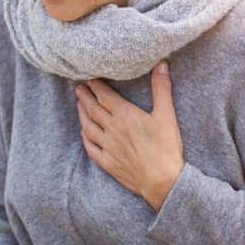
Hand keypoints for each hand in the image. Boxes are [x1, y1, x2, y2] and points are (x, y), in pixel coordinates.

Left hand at [75, 61, 183, 210]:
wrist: (162, 180)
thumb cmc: (166, 148)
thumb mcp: (166, 115)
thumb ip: (162, 88)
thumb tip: (161, 64)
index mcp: (125, 115)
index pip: (104, 96)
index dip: (95, 86)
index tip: (89, 78)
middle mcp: (112, 129)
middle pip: (93, 109)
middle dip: (84, 97)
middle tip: (78, 88)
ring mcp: (108, 147)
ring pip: (88, 127)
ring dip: (82, 114)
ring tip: (79, 105)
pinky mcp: (108, 163)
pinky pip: (90, 148)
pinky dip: (85, 138)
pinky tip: (84, 133)